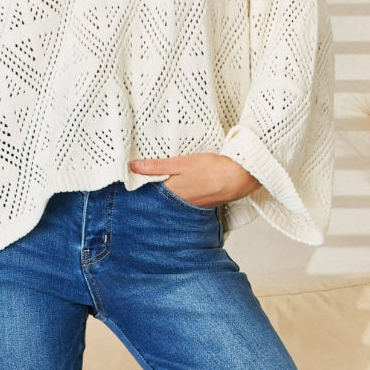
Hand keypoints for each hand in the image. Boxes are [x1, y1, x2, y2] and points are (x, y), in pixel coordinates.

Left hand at [129, 152, 259, 206]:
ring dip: (166, 196)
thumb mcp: (181, 163)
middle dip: (150, 195)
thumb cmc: (212, 169)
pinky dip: (181, 196)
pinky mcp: (204, 203)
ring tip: (159, 186)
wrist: (240, 177)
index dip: (139, 189)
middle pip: (160, 200)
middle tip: (139, 187)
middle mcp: (181, 204)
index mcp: (172, 194)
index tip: (129, 182)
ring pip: (173, 202)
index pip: (148, 194)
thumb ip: (157, 166)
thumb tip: (133, 167)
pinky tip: (182, 188)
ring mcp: (193, 205)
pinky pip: (186, 202)